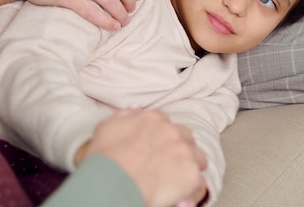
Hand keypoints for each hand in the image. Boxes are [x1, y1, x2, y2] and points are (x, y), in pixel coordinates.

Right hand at [82, 109, 206, 206]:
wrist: (109, 184)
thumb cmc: (103, 160)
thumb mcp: (106, 127)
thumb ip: (125, 115)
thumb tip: (138, 108)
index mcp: (153, 119)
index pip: (165, 123)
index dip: (161, 136)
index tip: (155, 147)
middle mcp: (171, 131)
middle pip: (185, 137)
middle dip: (178, 148)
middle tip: (166, 164)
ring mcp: (184, 152)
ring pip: (197, 157)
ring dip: (188, 166)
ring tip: (175, 180)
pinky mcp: (191, 174)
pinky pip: (200, 182)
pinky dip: (191, 188)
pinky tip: (179, 194)